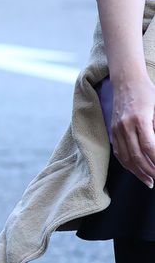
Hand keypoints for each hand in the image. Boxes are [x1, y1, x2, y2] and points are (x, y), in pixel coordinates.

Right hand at [110, 72, 154, 186]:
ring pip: (126, 158)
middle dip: (149, 171)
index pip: (149, 147)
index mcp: (139, 119)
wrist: (126, 81)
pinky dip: (127, 165)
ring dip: (138, 172)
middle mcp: (125, 126)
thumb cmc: (147, 92)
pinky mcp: (112, 131)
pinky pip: (119, 153)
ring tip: (149, 181)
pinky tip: (136, 171)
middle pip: (137, 156)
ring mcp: (116, 129)